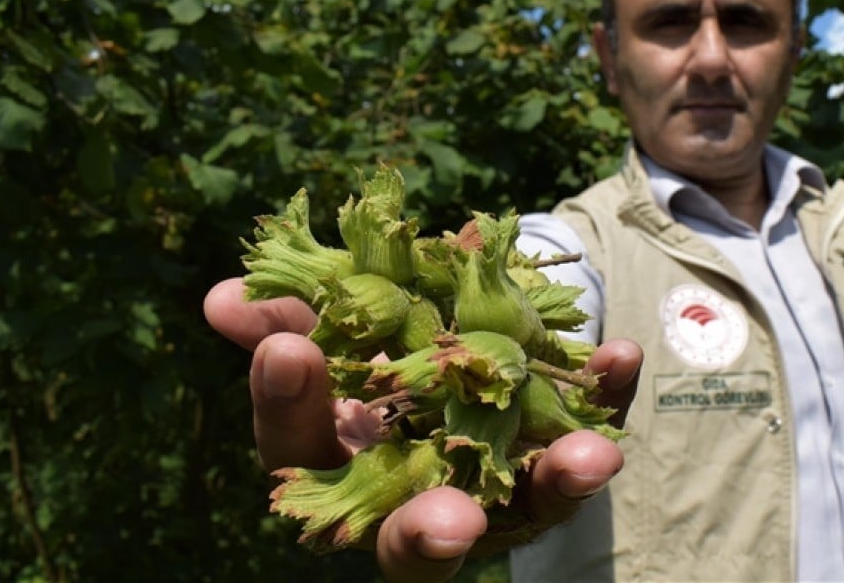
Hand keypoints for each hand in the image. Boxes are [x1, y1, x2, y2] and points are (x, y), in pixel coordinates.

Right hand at [203, 277, 640, 582]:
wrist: (462, 370)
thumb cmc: (379, 371)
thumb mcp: (334, 344)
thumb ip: (289, 324)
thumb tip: (223, 298)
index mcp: (342, 467)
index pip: (300, 453)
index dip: (288, 403)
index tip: (291, 348)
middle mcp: (417, 501)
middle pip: (413, 545)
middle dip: (428, 535)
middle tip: (454, 525)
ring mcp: (497, 499)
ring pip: (528, 512)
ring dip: (560, 482)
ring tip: (595, 458)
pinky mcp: (557, 472)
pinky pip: (585, 443)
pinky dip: (606, 398)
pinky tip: (621, 356)